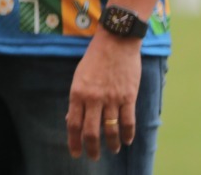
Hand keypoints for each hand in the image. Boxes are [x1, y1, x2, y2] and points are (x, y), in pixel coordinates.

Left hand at [66, 33, 140, 159]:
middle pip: (91, 132)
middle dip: (91, 148)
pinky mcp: (128, 97)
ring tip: (112, 150)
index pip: (74, 124)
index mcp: (78, 93)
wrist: (115, 42)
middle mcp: (93, 98)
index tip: (75, 153)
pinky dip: (128, 134)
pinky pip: (128, 121)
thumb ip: (77, 99)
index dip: (74, 141)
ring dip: (112, 144)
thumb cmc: (94, 59)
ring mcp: (112, 98)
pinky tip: (127, 140)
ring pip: (111, 130)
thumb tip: (72, 119)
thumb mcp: (79, 77)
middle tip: (92, 157)